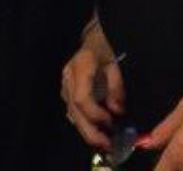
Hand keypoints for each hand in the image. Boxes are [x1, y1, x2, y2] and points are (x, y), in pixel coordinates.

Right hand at [62, 33, 126, 152]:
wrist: (92, 38)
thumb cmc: (105, 48)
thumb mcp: (116, 64)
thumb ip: (117, 87)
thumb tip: (118, 111)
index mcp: (80, 67)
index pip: (82, 99)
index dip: (95, 114)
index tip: (111, 122)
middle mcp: (68, 78)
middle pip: (74, 112)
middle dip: (90, 132)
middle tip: (107, 144)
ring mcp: (65, 85)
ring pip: (72, 115)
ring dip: (88, 130)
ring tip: (104, 141)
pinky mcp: (66, 92)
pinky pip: (73, 112)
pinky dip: (84, 123)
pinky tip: (97, 130)